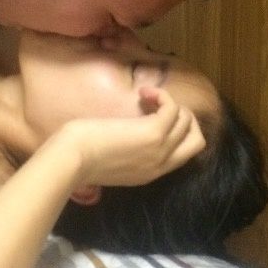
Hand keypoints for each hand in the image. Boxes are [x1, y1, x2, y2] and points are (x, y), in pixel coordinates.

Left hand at [55, 87, 205, 187]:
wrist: (71, 159)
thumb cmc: (79, 159)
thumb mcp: (111, 163)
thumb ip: (127, 156)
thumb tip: (127, 140)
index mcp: (151, 173)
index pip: (183, 155)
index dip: (176, 132)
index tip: (154, 117)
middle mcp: (161, 164)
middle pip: (197, 140)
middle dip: (185, 119)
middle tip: (159, 108)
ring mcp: (160, 149)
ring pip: (187, 121)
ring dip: (170, 102)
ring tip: (145, 97)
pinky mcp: (154, 132)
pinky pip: (173, 108)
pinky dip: (162, 95)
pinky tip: (143, 93)